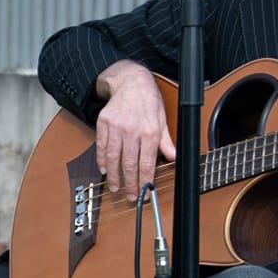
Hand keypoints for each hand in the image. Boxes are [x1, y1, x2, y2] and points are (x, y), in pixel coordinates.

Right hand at [94, 60, 176, 202]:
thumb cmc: (149, 102)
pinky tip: (104, 170)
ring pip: (113, 157)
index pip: (147, 163)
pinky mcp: (104, 123)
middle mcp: (133, 130)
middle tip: (130, 196)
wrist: (131, 82)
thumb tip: (175, 158)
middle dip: (130, 184)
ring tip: (115, 187)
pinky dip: (102, 160)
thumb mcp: (163, 120)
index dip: (145, 181)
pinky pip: (101, 146)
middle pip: (129, 164)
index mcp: (150, 131)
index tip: (144, 193)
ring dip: (114, 176)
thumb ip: (167, 142)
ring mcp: (116, 126)